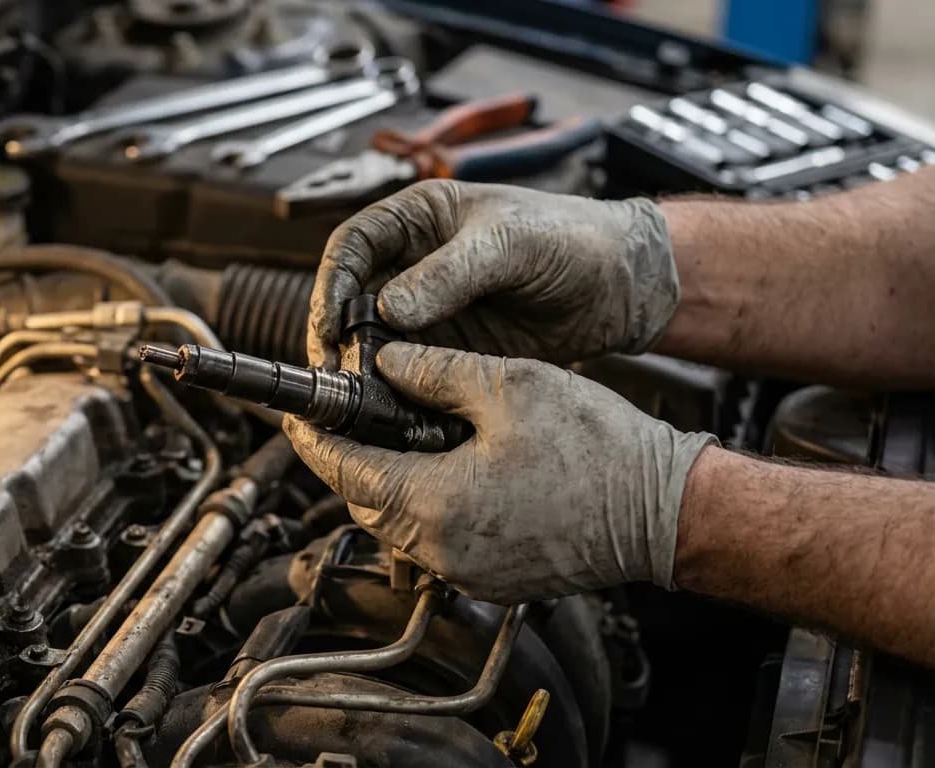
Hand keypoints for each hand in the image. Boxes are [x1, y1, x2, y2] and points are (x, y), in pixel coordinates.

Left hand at [284, 342, 715, 602]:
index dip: (313, 436)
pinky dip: (428, 502)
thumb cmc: (600, 451)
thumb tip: (385, 362)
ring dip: (392, 477)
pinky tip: (451, 466)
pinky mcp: (488, 579)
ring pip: (398, 520)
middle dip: (353, 455)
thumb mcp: (510, 386)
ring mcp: (464, 572)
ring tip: (409, 431)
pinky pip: (434, 538)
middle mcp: (440, 549)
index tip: (297, 413)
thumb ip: (433, 372)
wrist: (665, 512)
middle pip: (365, 498)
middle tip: (356, 411)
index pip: (342, 469)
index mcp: (434, 503)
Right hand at [307, 180, 677, 368]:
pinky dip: (396, 391)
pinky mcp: (450, 350)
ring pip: (374, 341)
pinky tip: (394, 408)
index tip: (330, 322)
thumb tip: (390, 306)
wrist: (623, 286)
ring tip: (361, 397)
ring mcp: (430, 311)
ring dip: (363, 368)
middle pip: (352, 300)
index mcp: (419, 220)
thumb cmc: (572, 237)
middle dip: (338, 335)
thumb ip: (451, 273)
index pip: (352, 245)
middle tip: (338, 370)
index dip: (332, 282)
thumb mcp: (510, 243)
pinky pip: (409, 371)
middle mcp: (415, 265)